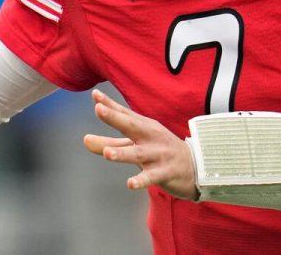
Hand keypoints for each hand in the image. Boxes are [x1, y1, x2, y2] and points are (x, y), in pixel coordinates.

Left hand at [83, 89, 197, 200]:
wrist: (196, 167)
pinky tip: (130, 183)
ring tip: (107, 153)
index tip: (94, 96)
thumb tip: (84, 140)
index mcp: (144, 127)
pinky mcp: (165, 172)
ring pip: (138, 153)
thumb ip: (110, 142)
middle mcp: (150, 137)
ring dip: (122, 153)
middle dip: (115, 118)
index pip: (124, 114)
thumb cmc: (160, 151)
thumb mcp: (136, 145)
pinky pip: (151, 177)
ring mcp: (158, 154)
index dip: (109, 104)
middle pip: (131, 126)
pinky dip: (141, 180)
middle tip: (99, 110)